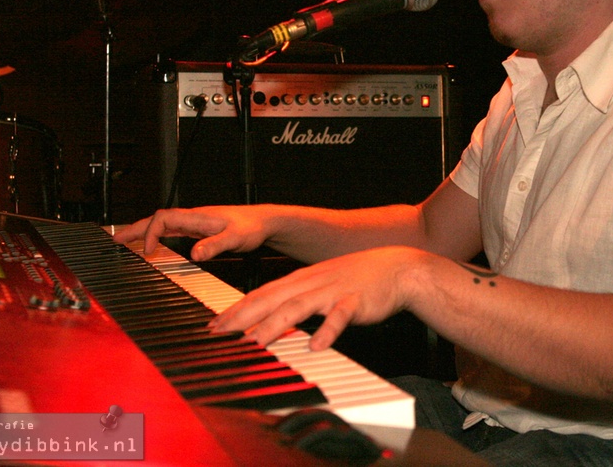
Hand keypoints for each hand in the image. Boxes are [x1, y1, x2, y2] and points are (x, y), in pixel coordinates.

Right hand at [112, 206, 271, 259]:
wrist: (263, 221)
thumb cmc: (251, 226)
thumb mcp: (235, 238)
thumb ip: (215, 246)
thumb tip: (195, 254)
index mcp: (197, 217)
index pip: (164, 219)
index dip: (151, 233)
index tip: (148, 252)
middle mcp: (193, 217)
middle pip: (157, 219)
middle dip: (135, 229)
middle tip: (116, 241)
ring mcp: (194, 222)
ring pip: (162, 224)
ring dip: (143, 231)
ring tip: (125, 241)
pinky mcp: (199, 228)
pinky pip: (171, 229)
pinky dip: (157, 235)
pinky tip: (154, 244)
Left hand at [209, 246, 428, 350]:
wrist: (396, 267)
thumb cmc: (357, 278)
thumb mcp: (321, 284)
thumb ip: (296, 298)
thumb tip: (269, 317)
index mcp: (302, 279)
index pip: (262, 293)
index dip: (237, 309)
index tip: (215, 325)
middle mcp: (313, 282)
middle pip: (272, 299)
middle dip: (244, 316)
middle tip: (221, 333)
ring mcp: (333, 291)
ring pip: (299, 306)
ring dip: (275, 324)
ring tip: (257, 342)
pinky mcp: (356, 301)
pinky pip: (340, 316)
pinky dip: (327, 330)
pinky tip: (316, 345)